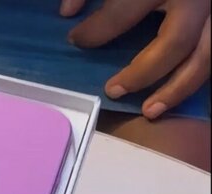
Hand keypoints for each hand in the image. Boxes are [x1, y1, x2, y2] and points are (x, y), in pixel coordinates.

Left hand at [60, 0, 210, 118]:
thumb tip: (67, 10)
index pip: (123, 12)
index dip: (94, 31)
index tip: (74, 39)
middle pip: (173, 44)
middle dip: (142, 73)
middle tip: (113, 90)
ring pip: (204, 57)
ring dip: (177, 89)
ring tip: (149, 111)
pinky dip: (196, 76)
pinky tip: (175, 93)